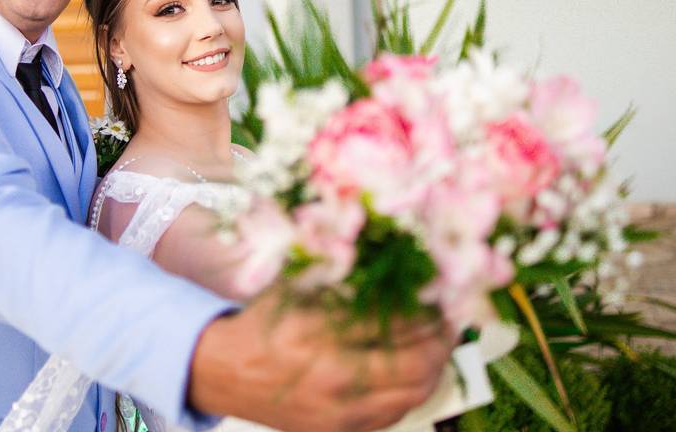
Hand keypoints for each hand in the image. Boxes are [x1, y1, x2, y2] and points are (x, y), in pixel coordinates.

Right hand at [188, 291, 455, 431]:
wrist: (224, 371)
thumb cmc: (261, 324)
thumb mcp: (296, 286)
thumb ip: (340, 274)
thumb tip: (395, 261)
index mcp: (317, 331)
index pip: (392, 319)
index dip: (424, 303)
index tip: (438, 288)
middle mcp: (330, 375)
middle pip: (414, 362)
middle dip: (442, 337)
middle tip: (451, 316)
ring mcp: (337, 410)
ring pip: (412, 393)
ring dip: (436, 365)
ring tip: (441, 341)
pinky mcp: (339, 430)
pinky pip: (395, 414)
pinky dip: (415, 391)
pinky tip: (419, 371)